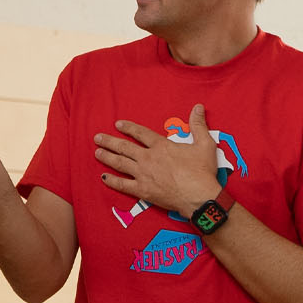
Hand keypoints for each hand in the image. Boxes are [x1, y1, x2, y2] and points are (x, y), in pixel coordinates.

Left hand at [94, 104, 221, 216]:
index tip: (118, 124)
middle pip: (124, 147)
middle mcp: (148, 158)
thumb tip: (198, 106)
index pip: (141, 133)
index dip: (128, 128)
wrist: (198, 196)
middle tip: (97, 138)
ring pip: (120, 163)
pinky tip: (103, 177)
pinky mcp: (142, 190)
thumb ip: (198, 125)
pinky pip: (123, 185)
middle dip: (109, 142)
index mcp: (161, 146)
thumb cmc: (202, 171)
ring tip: (97, 153)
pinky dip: (112, 181)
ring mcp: (143, 174)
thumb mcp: (205, 144)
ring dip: (107, 157)